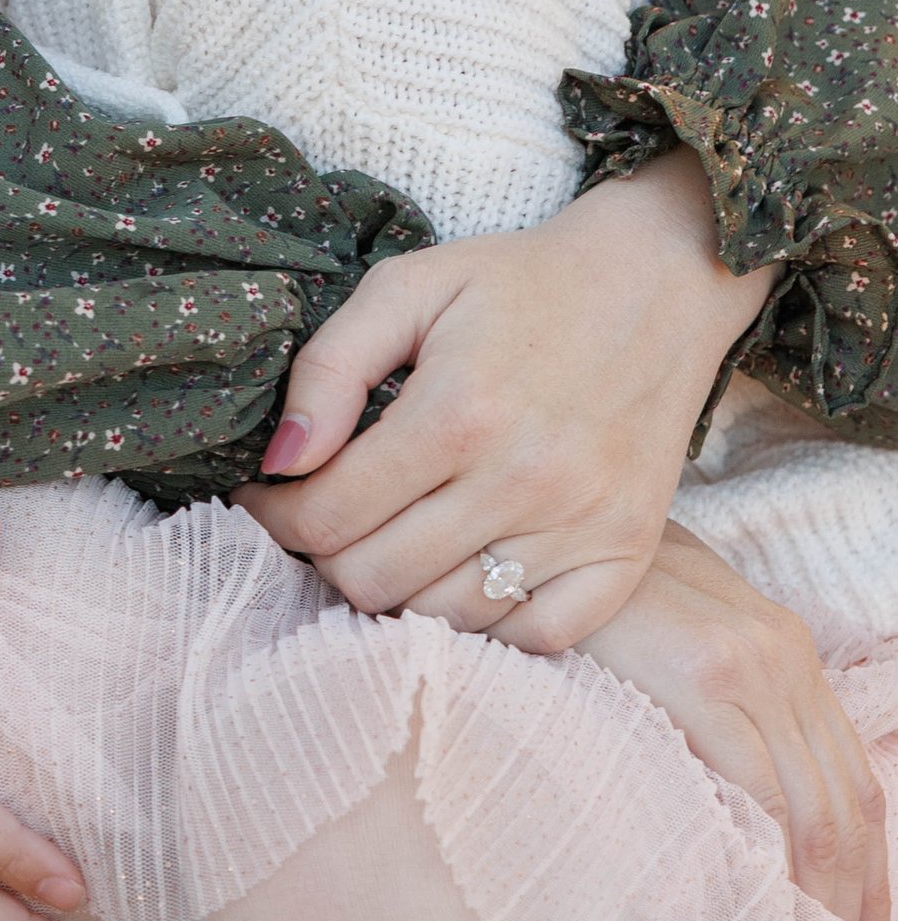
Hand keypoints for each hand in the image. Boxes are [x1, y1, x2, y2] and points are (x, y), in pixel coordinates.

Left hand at [240, 151, 777, 652]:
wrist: (654, 283)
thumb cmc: (517, 283)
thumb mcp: (406, 286)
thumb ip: (329, 368)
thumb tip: (281, 460)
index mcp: (456, 413)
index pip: (328, 516)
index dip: (274, 515)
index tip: (266, 496)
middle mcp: (521, 482)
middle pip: (375, 579)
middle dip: (324, 554)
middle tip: (324, 516)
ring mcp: (580, 528)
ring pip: (445, 618)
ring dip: (398, 587)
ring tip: (386, 535)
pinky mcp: (626, 555)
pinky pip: (536, 637)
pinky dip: (487, 620)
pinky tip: (461, 568)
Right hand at [582, 522, 891, 920]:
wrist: (533, 546)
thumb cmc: (590, 606)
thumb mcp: (675, 646)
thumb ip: (720, 709)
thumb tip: (747, 811)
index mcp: (785, 649)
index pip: (851, 779)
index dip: (867, 865)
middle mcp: (784, 654)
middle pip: (847, 802)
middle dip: (853, 894)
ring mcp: (751, 661)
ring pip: (817, 807)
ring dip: (822, 892)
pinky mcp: (707, 676)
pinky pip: (761, 791)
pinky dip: (776, 858)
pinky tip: (768, 905)